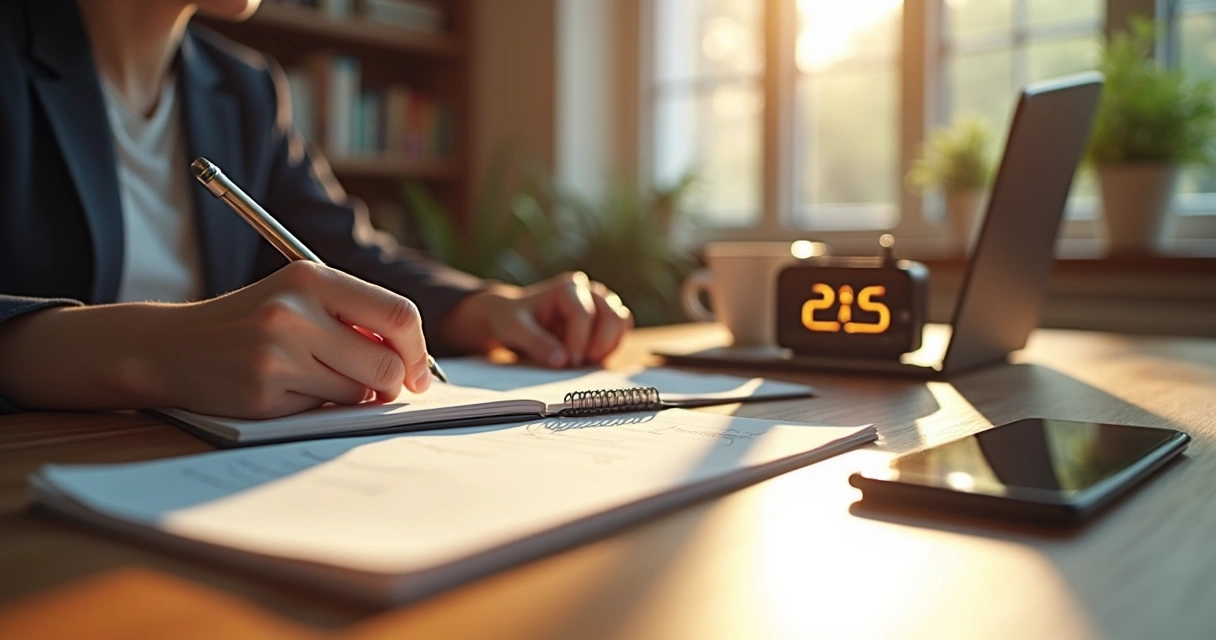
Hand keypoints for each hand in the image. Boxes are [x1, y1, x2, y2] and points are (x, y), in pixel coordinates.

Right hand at [0, 262, 433, 417]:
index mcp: (312, 277)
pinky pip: (322, 410)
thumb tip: (415, 363)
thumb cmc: (251, 322)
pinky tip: (286, 390)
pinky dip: (317, 406)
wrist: (173, 345)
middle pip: (386, 363)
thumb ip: (354, 318)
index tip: (419, 373)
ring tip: (317, 379)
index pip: (398, 315)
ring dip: (352, 396)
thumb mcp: (299, 298)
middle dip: (391, 383)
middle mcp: (295, 310)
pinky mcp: (264, 392)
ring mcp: (278, 353)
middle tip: (379, 388)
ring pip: (359, 392)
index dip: (418, 351)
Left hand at [440, 272, 632, 366]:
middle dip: (601, 341)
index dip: (579, 340)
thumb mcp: (514, 329)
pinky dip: (613, 344)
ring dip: (610, 343)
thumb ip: (536, 343)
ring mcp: (598, 303)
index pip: (584, 313)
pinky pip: (620, 329)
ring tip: (589, 361)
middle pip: (611, 312)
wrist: (512, 318)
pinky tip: (594, 358)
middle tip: (582, 363)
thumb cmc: (512, 319)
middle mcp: (587, 290)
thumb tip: (562, 361)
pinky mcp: (602, 319)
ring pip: (621, 318)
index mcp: (567, 287)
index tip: (568, 361)